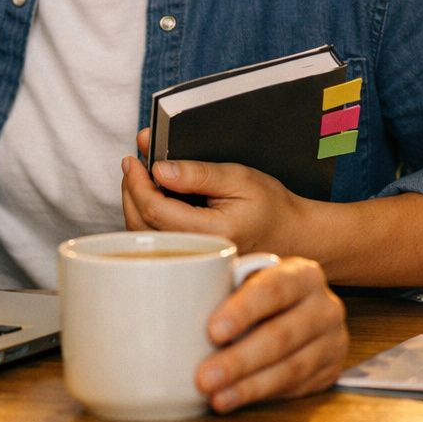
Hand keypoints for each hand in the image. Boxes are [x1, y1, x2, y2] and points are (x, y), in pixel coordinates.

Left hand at [120, 128, 300, 254]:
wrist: (292, 236)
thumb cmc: (271, 206)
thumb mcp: (238, 178)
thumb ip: (198, 173)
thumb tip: (160, 169)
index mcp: (213, 233)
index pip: (156, 210)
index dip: (137, 183)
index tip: (132, 160)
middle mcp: (199, 253)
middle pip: (142, 226)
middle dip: (130, 191)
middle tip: (131, 165)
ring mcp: (193, 261)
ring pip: (144, 238)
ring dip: (134, 205)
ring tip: (138, 178)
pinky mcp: (190, 261)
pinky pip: (156, 242)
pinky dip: (145, 218)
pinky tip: (150, 198)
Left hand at [194, 255, 347, 410]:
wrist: (303, 309)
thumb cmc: (260, 290)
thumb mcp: (247, 275)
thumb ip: (218, 278)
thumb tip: (162, 286)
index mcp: (302, 274)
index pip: (273, 290)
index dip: (243, 311)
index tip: (211, 331)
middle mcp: (324, 306)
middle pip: (281, 336)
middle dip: (239, 360)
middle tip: (204, 377)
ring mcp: (331, 342)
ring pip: (290, 369)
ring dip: (248, 386)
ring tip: (215, 396)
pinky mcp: (328, 372)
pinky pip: (293, 388)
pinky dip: (259, 395)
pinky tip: (232, 399)